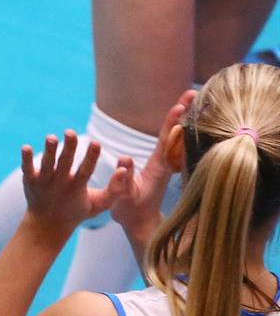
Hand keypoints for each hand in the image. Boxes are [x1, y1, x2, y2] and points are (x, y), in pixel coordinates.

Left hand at [20, 131, 123, 233]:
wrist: (47, 224)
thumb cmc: (77, 210)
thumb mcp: (99, 205)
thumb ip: (115, 190)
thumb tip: (124, 169)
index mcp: (77, 188)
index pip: (85, 171)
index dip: (91, 157)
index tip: (96, 142)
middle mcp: (60, 184)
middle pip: (64, 164)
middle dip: (68, 148)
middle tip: (70, 132)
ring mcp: (43, 182)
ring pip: (46, 164)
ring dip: (48, 151)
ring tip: (51, 137)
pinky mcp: (30, 181)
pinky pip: (27, 169)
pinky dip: (26, 159)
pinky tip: (25, 147)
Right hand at [109, 90, 194, 243]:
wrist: (139, 223)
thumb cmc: (129, 212)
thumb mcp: (122, 198)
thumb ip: (122, 181)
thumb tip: (124, 160)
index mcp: (156, 168)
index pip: (166, 141)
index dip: (172, 124)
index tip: (180, 107)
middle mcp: (163, 163)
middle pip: (174, 133)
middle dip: (181, 112)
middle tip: (192, 92)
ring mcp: (163, 164)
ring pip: (174, 136)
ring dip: (180, 117)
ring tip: (188, 99)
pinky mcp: (160, 166)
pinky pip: (169, 143)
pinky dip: (175, 128)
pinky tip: (179, 120)